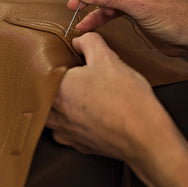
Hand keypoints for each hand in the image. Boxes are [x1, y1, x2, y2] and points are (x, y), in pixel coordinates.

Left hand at [46, 32, 169, 163]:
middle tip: (67, 75)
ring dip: (57, 105)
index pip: (41, 72)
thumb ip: (89, 42)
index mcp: (57, 88)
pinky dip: (70, 122)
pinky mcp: (79, 145)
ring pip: (50, 115)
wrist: (145, 136)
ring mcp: (66, 132)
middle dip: (52, 84)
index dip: (50, 63)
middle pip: (43, 94)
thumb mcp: (108, 58)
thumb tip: (79, 41)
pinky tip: (83, 114)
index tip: (60, 59)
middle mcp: (56, 113)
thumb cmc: (126, 98)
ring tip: (73, 94)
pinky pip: (64, 132)